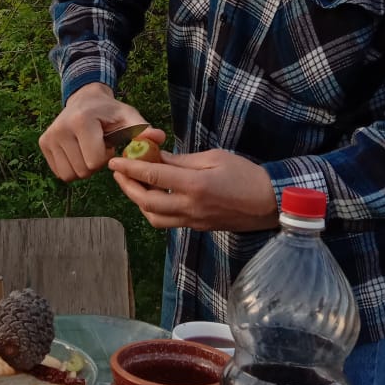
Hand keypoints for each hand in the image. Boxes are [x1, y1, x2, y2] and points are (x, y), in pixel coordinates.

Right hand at [39, 83, 161, 181]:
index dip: (107, 157)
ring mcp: (49, 136)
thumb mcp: (129, 117)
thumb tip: (158, 138)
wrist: (85, 99)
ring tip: (89, 148)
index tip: (109, 143)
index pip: (96, 161)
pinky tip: (79, 151)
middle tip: (99, 146)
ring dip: (84, 167)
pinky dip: (73, 167)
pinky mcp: (43, 143)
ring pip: (70, 175)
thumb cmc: (111, 112)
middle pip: (83, 170)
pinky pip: (61, 173)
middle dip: (95, 164)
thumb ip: (143, 130)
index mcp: (82, 121)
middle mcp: (60, 128)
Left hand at [108, 147, 278, 231]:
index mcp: (195, 184)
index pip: (153, 175)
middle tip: (119, 172)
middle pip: (146, 201)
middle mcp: (190, 206)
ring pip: (153, 216)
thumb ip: (182, 160)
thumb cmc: (246, 174)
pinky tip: (152, 197)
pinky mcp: (196, 227)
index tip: (115, 161)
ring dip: (138, 201)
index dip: (130, 167)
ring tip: (133, 184)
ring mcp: (193, 220)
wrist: (269, 203)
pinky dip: (153, 210)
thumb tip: (157, 157)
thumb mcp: (214, 157)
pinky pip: (166, 222)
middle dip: (127, 186)